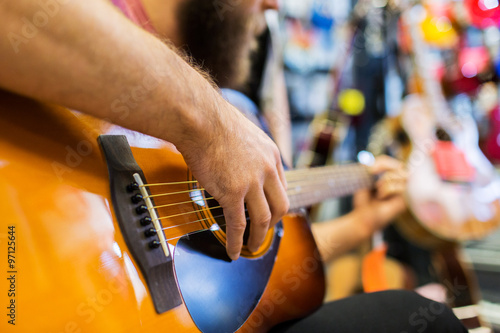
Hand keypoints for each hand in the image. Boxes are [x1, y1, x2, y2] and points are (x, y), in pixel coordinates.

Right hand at [176, 97, 288, 259]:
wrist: (200, 118)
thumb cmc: (212, 121)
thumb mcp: (243, 132)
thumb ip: (247, 149)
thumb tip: (237, 155)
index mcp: (271, 154)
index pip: (282, 185)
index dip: (275, 202)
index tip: (269, 211)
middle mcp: (267, 170)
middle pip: (280, 206)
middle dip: (273, 223)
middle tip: (263, 232)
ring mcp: (251, 183)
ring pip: (263, 219)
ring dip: (258, 238)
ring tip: (251, 248)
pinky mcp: (232, 193)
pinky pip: (237, 224)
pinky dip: (236, 241)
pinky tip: (233, 251)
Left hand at [354, 155, 406, 232]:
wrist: (363, 216)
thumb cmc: (364, 199)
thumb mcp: (364, 179)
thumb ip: (370, 166)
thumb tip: (376, 162)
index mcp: (389, 175)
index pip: (389, 161)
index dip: (381, 162)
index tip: (370, 168)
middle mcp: (399, 181)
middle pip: (399, 165)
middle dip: (384, 169)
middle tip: (373, 179)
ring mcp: (403, 190)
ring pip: (400, 174)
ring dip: (385, 181)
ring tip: (378, 191)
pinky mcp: (405, 199)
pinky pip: (399, 186)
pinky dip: (387, 190)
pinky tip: (382, 197)